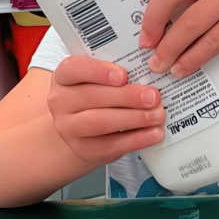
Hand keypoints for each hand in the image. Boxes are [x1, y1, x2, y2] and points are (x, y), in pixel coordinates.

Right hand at [49, 56, 164, 163]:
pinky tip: (154, 133)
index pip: (74, 68)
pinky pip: (111, 145)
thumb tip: (149, 74)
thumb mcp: (98, 79)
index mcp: (64, 77)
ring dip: (133, 118)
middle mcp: (60, 102)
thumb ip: (117, 74)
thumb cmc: (95, 96)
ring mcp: (69, 128)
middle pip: (92, 97)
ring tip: (157, 115)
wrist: (80, 131)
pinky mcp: (84, 149)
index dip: (99, 71)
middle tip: (153, 97)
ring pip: (100, 122)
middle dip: (127, 97)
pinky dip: (136, 139)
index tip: (123, 75)